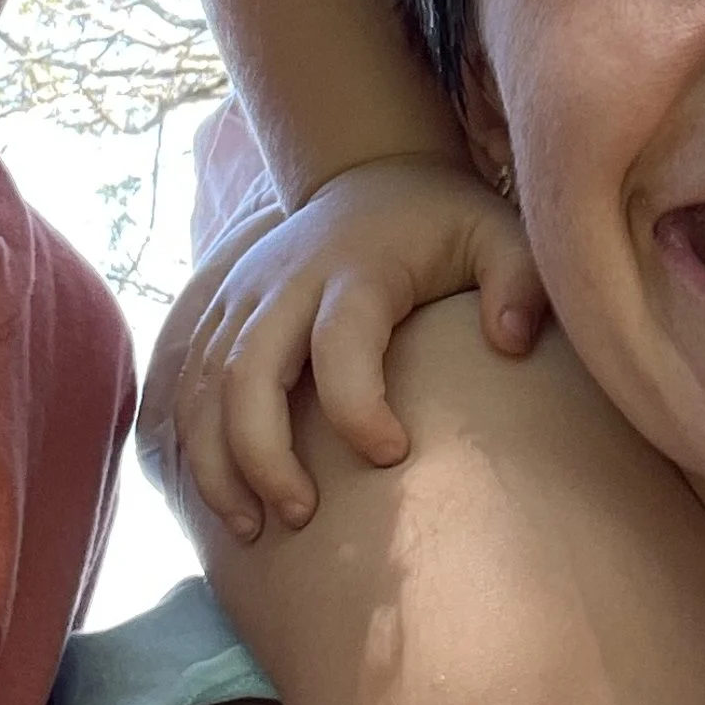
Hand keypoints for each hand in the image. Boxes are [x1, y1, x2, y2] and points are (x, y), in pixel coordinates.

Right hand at [143, 153, 546, 537]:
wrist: (370, 174)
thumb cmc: (444, 223)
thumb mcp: (499, 234)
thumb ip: (518, 282)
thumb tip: (512, 342)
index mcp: (356, 271)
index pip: (341, 345)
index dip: (358, 409)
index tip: (393, 454)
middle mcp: (286, 282)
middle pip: (248, 374)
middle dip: (264, 456)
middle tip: (301, 515)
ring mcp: (244, 296)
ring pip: (204, 387)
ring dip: (217, 464)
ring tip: (252, 529)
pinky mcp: (220, 312)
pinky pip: (186, 384)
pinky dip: (192, 444)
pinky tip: (222, 496)